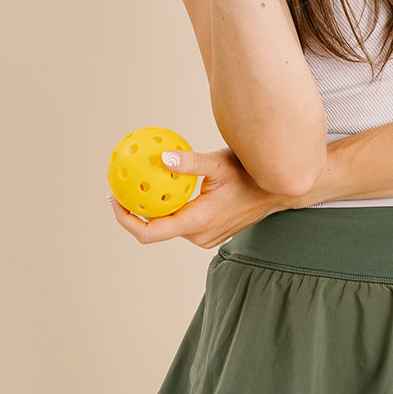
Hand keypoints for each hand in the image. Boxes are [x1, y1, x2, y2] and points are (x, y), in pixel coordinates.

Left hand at [109, 147, 286, 248]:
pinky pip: (181, 222)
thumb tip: (162, 157)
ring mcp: (204, 236)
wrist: (278, 190)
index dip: (126, 220)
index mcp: (197, 222)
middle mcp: (198, 235)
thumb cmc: (250, 173)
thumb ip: (190, 162)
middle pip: (155, 230)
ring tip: (138, 184)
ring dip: (154, 208)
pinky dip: (170, 207)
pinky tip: (164, 185)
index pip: (150, 232)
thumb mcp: (219, 163)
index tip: (114, 198)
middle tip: (121, 186)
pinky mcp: (209, 232)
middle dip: (135, 211)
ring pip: (169, 225)